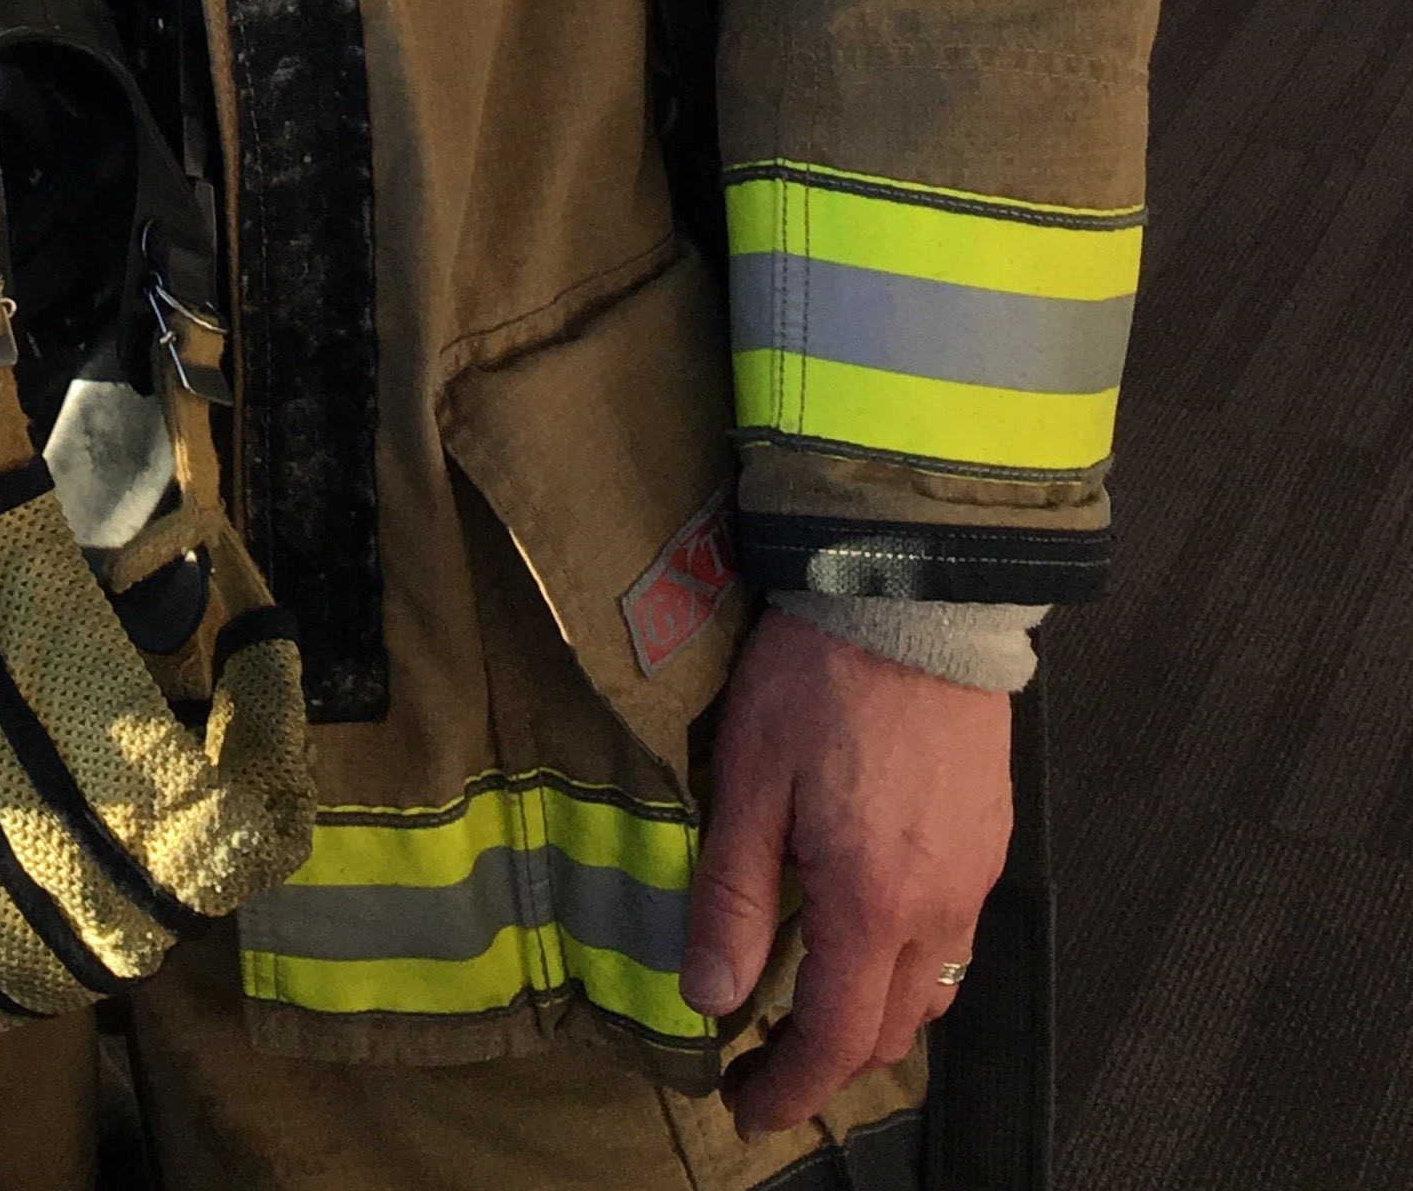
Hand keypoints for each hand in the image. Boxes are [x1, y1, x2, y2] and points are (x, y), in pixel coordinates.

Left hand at [683, 608, 1014, 1140]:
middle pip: (890, 1030)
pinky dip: (909, 963)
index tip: (746, 1104)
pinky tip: (868, 928)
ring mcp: (975, 875)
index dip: (789, 1086)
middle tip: (767, 1061)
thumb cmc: (818, 678)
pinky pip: (955, 938)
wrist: (912, 595)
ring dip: (874, 1017)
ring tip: (815, 1002)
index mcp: (872, 901)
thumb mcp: (749, 780)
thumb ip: (733, 895)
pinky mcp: (990, 839)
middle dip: (828, 1063)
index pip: (835, 1038)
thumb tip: (710, 997)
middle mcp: (938, 906)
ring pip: (932, 992)